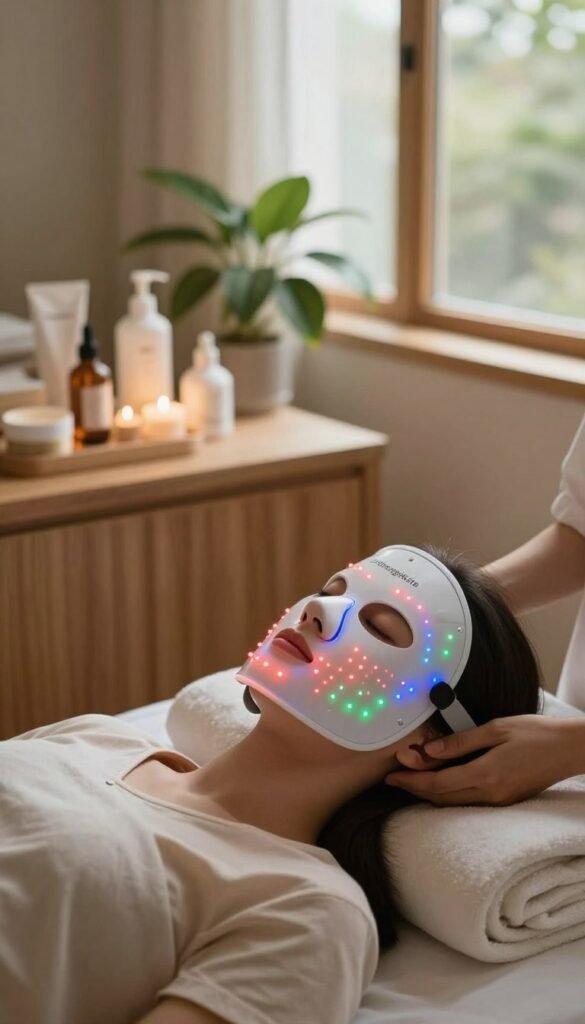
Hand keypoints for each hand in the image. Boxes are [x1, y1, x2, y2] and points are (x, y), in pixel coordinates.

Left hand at [385, 715, 584, 805]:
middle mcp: (491, 793)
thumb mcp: (496, 728)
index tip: (391, 776)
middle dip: (415, 789)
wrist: (569, 750)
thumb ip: (461, 741)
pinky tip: (438, 784)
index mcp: (486, 774)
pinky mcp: (505, 800)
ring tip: (410, 781)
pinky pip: (468, 802)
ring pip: (454, 803)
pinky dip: (448, 795)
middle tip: (394, 779)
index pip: (438, 783)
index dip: (412, 781)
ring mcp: (499, 800)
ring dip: (429, 793)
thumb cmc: (536, 733)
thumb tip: (429, 750)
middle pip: (442, 797)